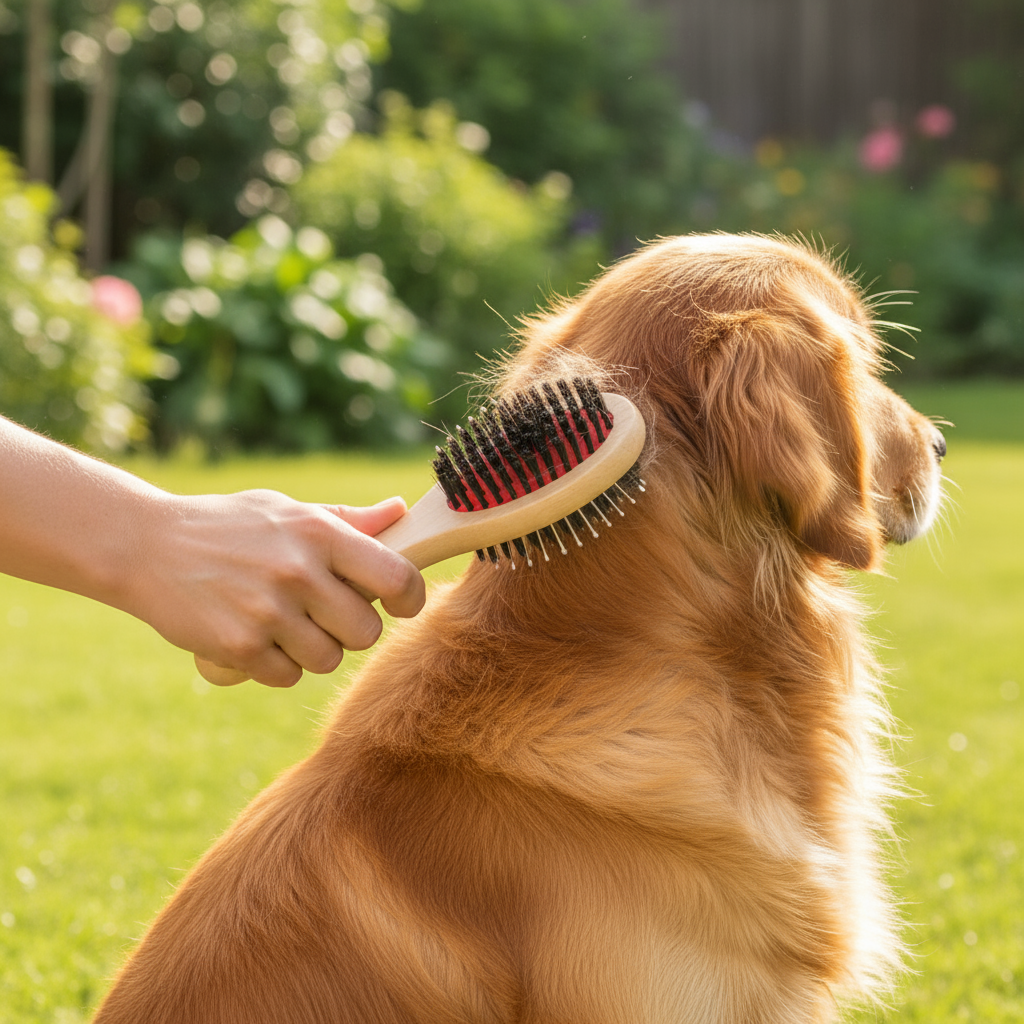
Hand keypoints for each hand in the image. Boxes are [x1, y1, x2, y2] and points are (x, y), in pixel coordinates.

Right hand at [122, 491, 424, 687]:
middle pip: (366, 632)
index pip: (397, 578)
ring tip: (287, 624)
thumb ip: (347, 520)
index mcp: (320, 533)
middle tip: (325, 614)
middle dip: (351, 628)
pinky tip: (257, 638)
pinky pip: (287, 676)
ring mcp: (268, 612)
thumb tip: (400, 513)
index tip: (399, 605)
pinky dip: (278, 666)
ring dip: (314, 649)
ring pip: (328, 659)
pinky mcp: (238, 647)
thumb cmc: (229, 525)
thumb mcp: (288, 510)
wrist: (145, 545)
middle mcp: (299, 572)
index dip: (409, 599)